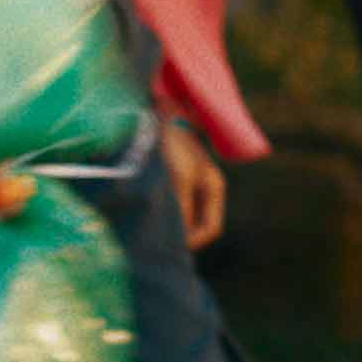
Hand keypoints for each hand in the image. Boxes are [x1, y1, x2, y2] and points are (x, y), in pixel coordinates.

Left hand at [160, 124, 227, 252]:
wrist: (161, 115)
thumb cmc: (174, 145)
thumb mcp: (179, 179)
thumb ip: (182, 208)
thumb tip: (179, 237)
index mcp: (214, 189)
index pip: (211, 229)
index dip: (193, 242)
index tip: (172, 246)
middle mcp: (205, 190)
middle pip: (197, 225)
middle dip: (181, 235)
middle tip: (159, 242)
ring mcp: (191, 185)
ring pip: (184, 217)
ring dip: (170, 224)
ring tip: (152, 229)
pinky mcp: (175, 180)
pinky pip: (173, 205)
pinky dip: (163, 212)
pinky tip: (148, 213)